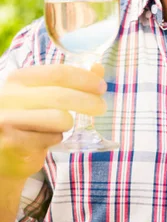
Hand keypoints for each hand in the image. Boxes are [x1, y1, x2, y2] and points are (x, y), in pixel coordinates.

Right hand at [0, 64, 106, 180]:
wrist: (1, 153)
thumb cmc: (26, 119)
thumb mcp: (43, 95)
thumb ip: (70, 81)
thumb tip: (98, 68)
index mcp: (17, 78)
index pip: (58, 73)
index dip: (84, 79)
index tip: (101, 86)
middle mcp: (9, 96)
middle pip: (61, 96)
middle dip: (88, 101)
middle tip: (101, 107)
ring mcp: (8, 120)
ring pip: (59, 118)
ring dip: (67, 124)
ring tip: (60, 127)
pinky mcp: (11, 143)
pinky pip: (50, 138)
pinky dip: (55, 139)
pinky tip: (45, 140)